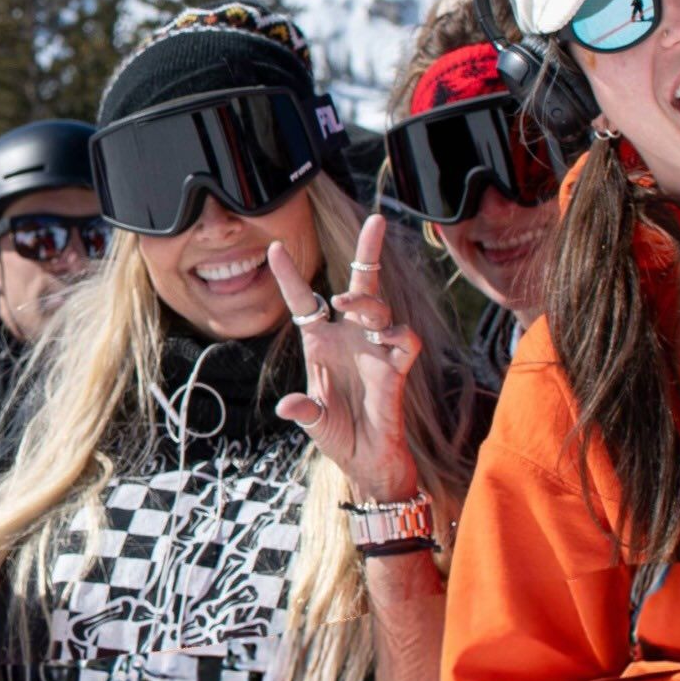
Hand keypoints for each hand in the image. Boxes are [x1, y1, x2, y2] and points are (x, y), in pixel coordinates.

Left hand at [268, 215, 421, 498]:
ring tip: (348, 304)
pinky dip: (398, 335)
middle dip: (369, 250)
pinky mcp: (397, 367)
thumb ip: (303, 410)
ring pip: (379, 306)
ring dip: (366, 300)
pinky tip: (387, 340)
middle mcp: (349, 338)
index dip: (290, 276)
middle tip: (375, 220)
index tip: (274, 247)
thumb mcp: (313, 422)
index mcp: (320, 343)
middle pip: (361, 284)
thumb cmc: (338, 434)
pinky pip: (405, 339)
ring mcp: (375, 349)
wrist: (367, 460)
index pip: (304, 302)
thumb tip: (287, 405)